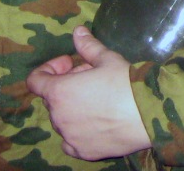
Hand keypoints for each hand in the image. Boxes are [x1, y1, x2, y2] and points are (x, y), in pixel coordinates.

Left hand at [26, 26, 150, 160]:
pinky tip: (96, 122)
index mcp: (59, 92)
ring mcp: (69, 137)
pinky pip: (70, 141)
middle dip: (67, 85)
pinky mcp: (83, 151)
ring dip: (73, 107)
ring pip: (62, 119)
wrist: (148, 113)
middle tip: (91, 78)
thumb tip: (78, 31)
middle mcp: (58, 117)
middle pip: (52, 98)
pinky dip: (77, 131)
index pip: (35, 81)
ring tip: (98, 99)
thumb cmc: (125, 82)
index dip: (49, 68)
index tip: (69, 63)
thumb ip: (87, 46)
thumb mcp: (107, 58)